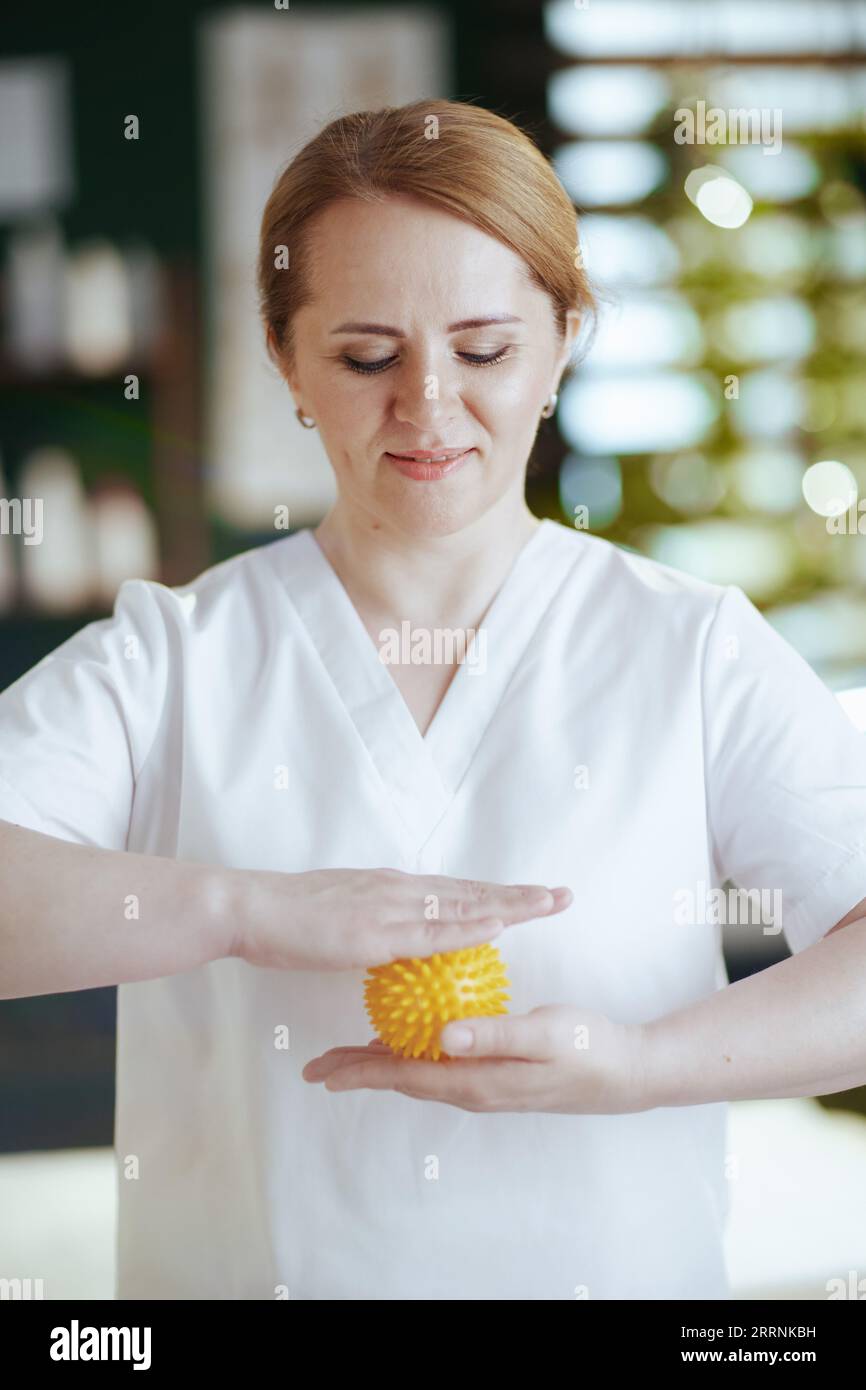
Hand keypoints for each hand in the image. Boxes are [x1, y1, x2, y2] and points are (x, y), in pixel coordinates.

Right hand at [228, 866, 571, 970]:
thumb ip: (375, 928)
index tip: (533, 896)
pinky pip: (429, 932)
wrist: (250, 908)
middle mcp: (400, 890)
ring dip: (508, 905)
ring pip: (462, 905)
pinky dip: (467, 928)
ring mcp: (389, 908)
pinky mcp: (373, 932)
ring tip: (548, 904)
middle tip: (564, 895)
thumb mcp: (343, 919)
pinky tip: (497, 928)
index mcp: (393, 889)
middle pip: (472, 893)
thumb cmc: (287, 919)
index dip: (497, 894)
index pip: (458, 891)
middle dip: (520, 895)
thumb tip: (396, 939)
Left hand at [302, 1004, 647, 1113]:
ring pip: (418, 1072)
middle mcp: (473, 1086)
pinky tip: (408, 1034)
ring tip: (345, 1055)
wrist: (629, 1072)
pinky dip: (414, 1051)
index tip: (318, 1070)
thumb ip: (492, 1034)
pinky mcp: (496, 1070)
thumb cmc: (588, 1049)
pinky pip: (441, 1063)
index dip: (358, 1071)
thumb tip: (441, 1037)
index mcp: (475, 1079)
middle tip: (314, 1065)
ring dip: (380, 1063)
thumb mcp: (541, 1035)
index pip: (402, 1075)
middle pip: (400, 1078)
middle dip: (356, 1071)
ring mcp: (484, 1080)